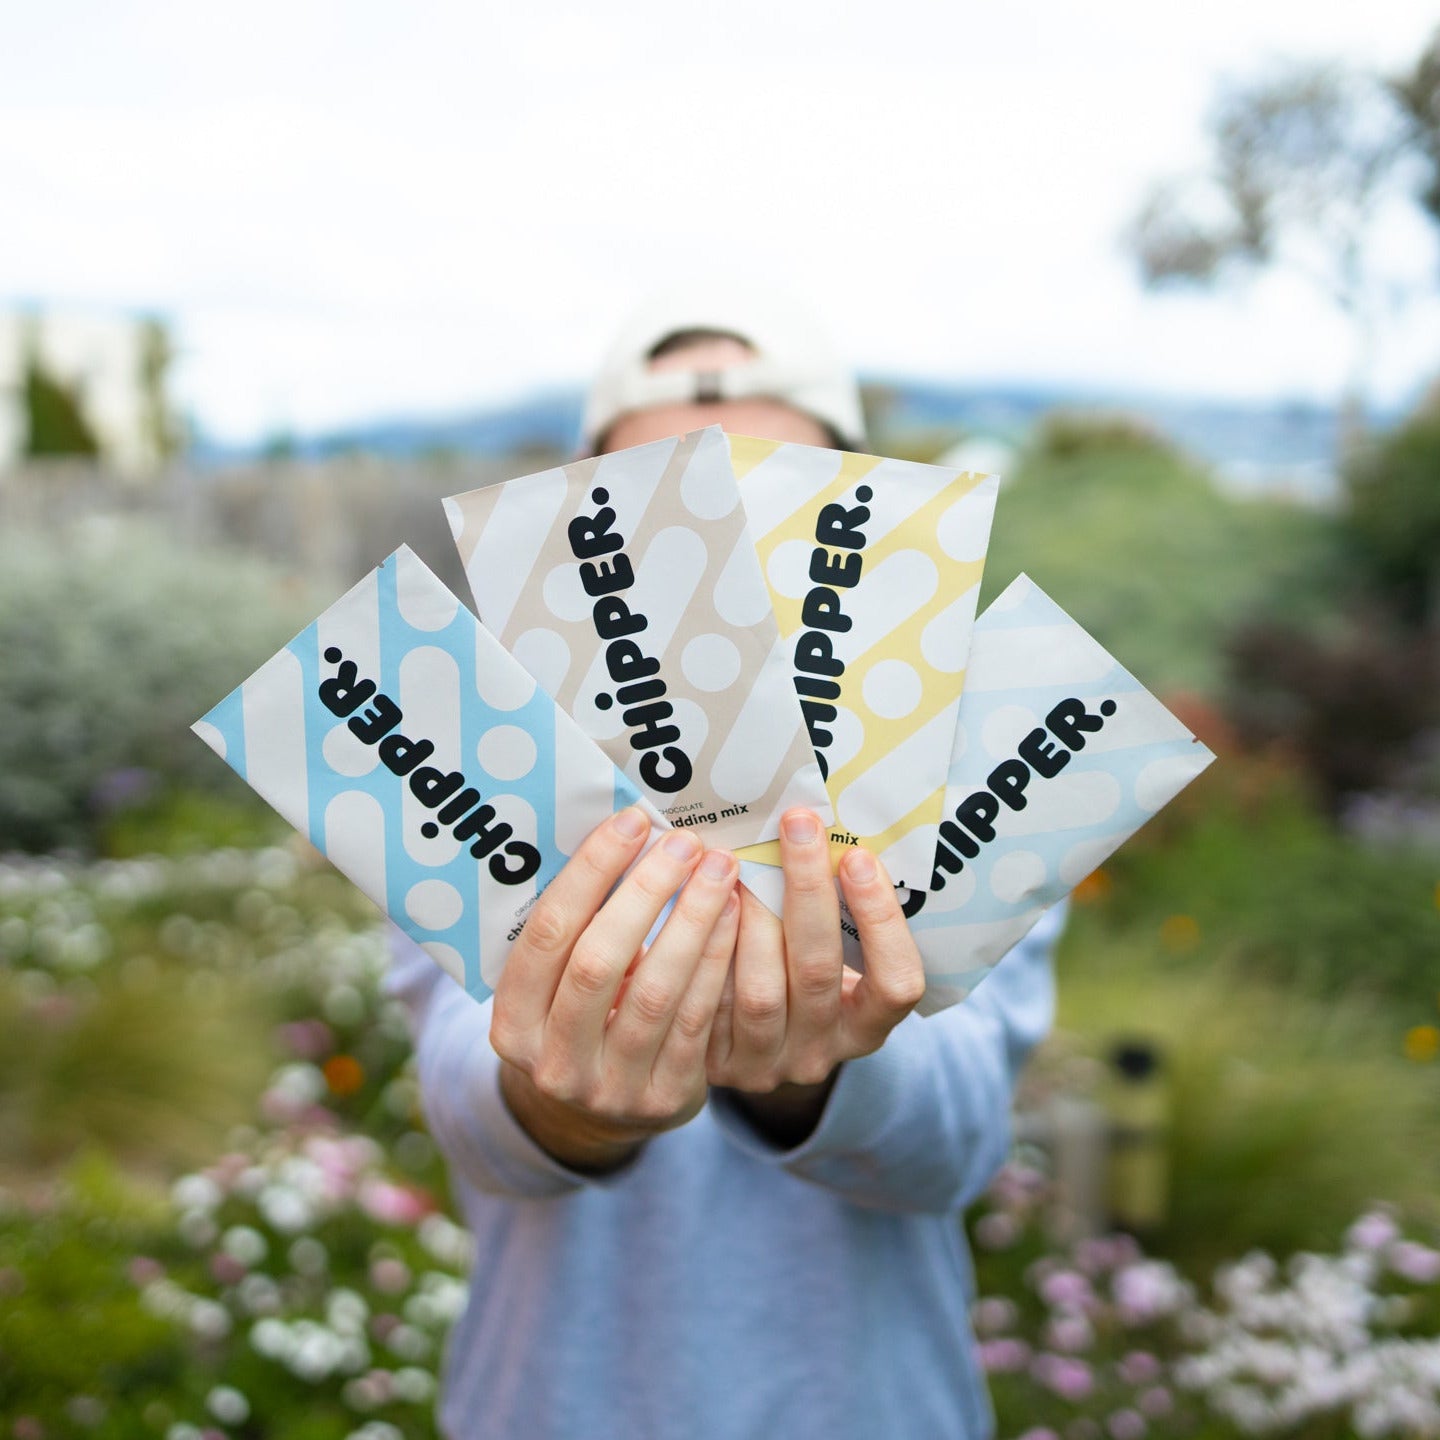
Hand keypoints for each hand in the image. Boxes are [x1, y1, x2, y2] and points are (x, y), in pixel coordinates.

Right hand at [490, 806, 739, 1172]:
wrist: (606, 1109)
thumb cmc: (584, 1015)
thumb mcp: (559, 985)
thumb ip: (577, 928)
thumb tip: (624, 832)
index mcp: (512, 1023)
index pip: (547, 934)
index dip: (590, 874)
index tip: (631, 822)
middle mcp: (552, 1062)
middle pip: (599, 961)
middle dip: (646, 892)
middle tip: (683, 841)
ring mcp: (610, 1088)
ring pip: (656, 991)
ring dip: (693, 919)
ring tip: (718, 868)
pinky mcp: (664, 1097)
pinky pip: (697, 1019)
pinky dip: (718, 960)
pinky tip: (734, 914)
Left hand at [705, 809, 925, 1138]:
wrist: (732, 1038)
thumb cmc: (794, 968)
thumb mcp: (831, 953)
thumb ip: (838, 911)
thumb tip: (825, 825)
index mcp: (867, 1026)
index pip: (895, 984)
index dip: (880, 922)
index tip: (858, 856)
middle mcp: (820, 1053)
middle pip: (819, 972)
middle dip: (808, 890)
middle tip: (797, 824)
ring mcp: (765, 1064)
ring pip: (761, 992)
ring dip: (751, 918)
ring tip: (738, 858)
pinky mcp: (713, 1063)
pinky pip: (709, 1004)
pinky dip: (708, 946)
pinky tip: (700, 894)